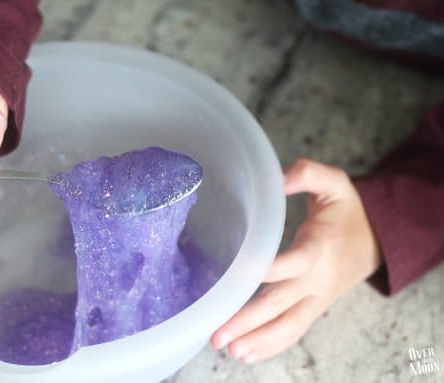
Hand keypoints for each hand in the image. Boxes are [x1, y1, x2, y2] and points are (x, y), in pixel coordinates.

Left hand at [210, 158, 381, 362]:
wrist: (376, 243)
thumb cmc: (346, 212)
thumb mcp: (334, 182)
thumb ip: (308, 173)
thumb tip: (277, 178)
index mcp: (319, 246)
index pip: (297, 261)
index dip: (274, 268)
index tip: (246, 275)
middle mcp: (316, 279)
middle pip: (281, 303)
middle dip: (248, 320)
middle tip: (219, 335)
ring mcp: (315, 298)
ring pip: (287, 325)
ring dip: (257, 340)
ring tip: (229, 351)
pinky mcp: (312, 308)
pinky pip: (293, 332)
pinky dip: (271, 346)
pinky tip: (247, 354)